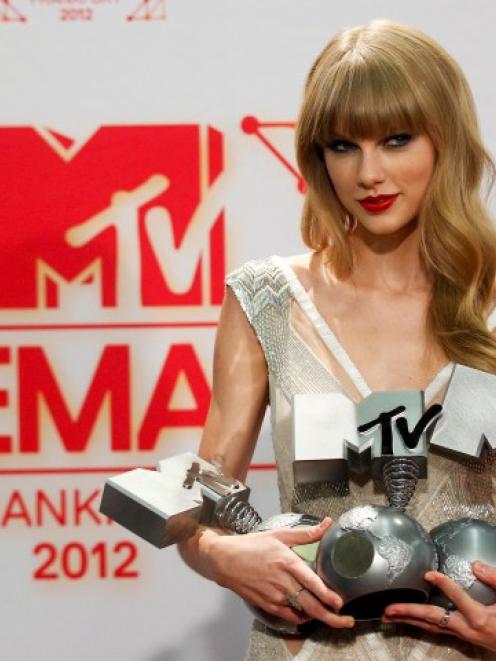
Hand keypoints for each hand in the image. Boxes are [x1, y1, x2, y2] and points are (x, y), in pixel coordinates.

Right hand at [207, 517, 354, 627]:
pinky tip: (309, 615)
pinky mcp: (267, 604)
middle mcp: (282, 582)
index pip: (311, 582)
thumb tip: (327, 523)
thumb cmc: (251, 545)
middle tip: (346, 620)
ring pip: (302, 612)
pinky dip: (301, 618)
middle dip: (331, 616)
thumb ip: (306, 533)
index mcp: (287, 562)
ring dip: (319, 618)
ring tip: (333, 619)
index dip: (327, 595)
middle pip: (311, 604)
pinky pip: (289, 616)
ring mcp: (274, 596)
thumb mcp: (279, 535)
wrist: (225, 560)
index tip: (340, 602)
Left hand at [383, 562, 495, 651]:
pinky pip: (437, 629)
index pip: (457, 597)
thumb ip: (495, 579)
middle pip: (433, 619)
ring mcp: (462, 634)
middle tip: (388, 609)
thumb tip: (475, 565)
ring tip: (388, 615)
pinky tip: (407, 620)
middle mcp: (466, 628)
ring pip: (431, 627)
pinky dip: (420, 624)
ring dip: (409, 621)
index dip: (444, 584)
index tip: (429, 573)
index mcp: (479, 617)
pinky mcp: (462, 635)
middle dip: (409, 613)